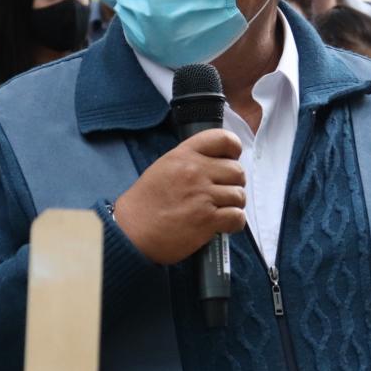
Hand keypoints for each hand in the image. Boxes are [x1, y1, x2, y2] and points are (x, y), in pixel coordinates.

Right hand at [113, 129, 246, 264]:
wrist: (132, 232)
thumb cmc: (146, 203)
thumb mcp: (164, 167)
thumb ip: (191, 161)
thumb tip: (219, 164)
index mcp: (184, 155)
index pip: (223, 138)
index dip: (233, 149)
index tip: (232, 159)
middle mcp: (195, 171)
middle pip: (237, 170)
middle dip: (234, 183)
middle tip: (223, 192)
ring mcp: (202, 195)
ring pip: (239, 195)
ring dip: (234, 204)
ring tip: (220, 210)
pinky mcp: (207, 220)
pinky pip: (237, 216)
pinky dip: (235, 222)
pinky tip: (223, 225)